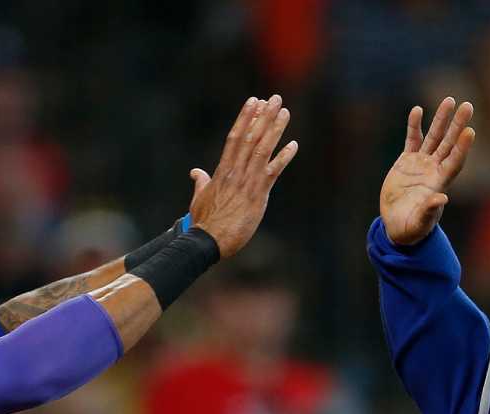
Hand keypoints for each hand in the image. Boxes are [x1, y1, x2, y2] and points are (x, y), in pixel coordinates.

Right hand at [188, 94, 298, 257]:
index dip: (245, 118)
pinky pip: (273, 172)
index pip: (236, 137)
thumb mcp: (199, 198)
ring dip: (274, 129)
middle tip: (274, 98)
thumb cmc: (204, 222)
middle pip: (251, 137)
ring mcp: (248, 182)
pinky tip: (294, 144)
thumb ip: (201, 182)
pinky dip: (284, 158)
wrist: (209, 240)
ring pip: (262, 149)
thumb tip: (195, 172)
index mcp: (223, 170)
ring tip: (284, 112)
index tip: (254, 102)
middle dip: (263, 116)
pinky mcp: (258, 195)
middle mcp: (236, 171)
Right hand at [380, 97, 475, 246]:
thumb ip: (429, 210)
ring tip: (449, 100)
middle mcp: (434, 170)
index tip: (470, 131)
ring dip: (441, 119)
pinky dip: (414, 126)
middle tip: (468, 105)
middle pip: (449, 143)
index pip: (454, 161)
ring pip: (434, 137)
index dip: (462, 147)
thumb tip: (441, 198)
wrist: (397, 226)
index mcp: (439, 184)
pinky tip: (418, 110)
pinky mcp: (406, 162)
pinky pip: (412, 140)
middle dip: (458, 125)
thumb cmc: (411, 229)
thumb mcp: (419, 223)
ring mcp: (421, 164)